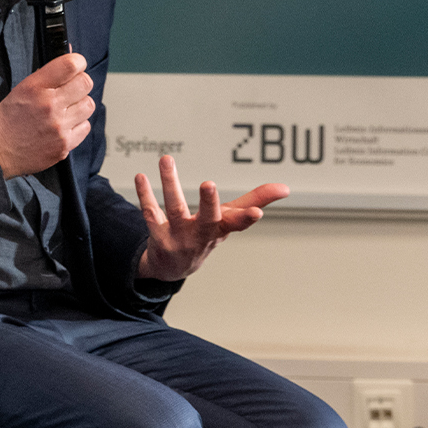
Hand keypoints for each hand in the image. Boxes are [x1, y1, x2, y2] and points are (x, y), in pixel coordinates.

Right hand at [0, 53, 94, 177]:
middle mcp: (50, 105)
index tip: (76, 66)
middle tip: (71, 89)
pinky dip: (78, 125)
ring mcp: (59, 127)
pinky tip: (64, 125)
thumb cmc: (8, 118)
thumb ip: (49, 73)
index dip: (78, 62)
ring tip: (67, 109)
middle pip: (86, 83)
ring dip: (80, 105)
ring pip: (89, 105)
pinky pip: (85, 126)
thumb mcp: (22, 88)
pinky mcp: (65, 145)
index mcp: (36, 87)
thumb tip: (73, 56)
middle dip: (80, 83)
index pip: (71, 64)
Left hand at [133, 153, 288, 281]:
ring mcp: (179, 237)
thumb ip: (256, 199)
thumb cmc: (207, 235)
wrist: (174, 267)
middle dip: (209, 203)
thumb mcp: (231, 219)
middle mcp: (202, 234)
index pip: (238, 223)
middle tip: (210, 184)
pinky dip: (145, 195)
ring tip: (167, 160)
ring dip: (170, 184)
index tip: (257, 212)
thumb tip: (286, 187)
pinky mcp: (158, 236)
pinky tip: (141, 177)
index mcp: (223, 228)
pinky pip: (150, 213)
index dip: (248, 218)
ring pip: (175, 208)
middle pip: (207, 219)